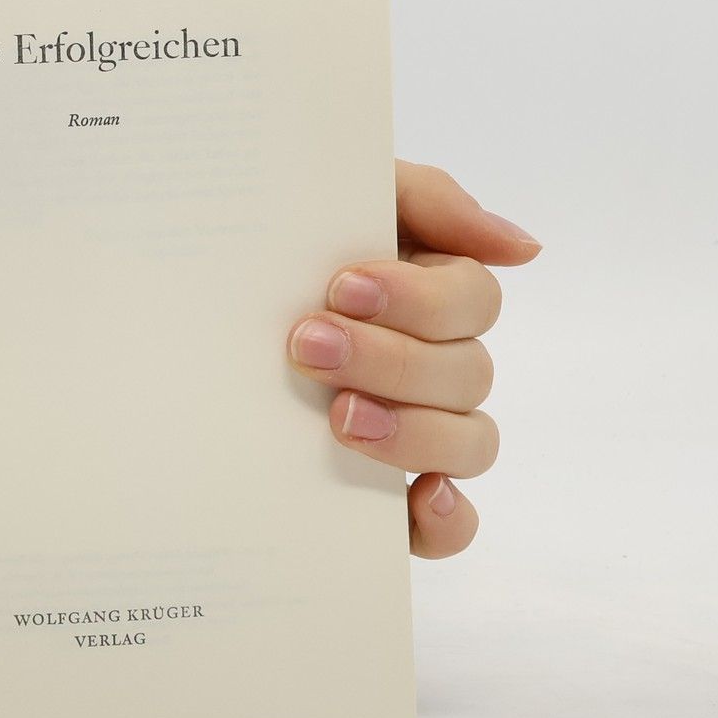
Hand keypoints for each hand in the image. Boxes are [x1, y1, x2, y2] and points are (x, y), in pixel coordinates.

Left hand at [287, 160, 538, 558]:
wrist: (192, 298)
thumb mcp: (347, 193)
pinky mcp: (395, 493)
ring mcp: (422, 430)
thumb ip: (430, 199)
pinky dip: (449, 520)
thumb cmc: (280, 236)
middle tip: (307, 345)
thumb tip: (524, 247)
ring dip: (415, 432)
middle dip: (392, 360)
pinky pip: (452, 524)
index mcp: (435, 292)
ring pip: (472, 443)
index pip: (473, 301)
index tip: (341, 287)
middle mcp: (439, 364)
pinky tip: (420, 498)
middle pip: (469, 373)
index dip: (419, 300)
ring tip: (338, 418)